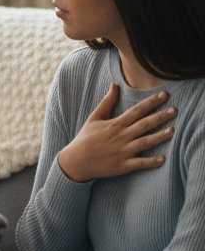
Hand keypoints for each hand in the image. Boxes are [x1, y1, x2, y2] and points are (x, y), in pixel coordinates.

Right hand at [57, 85, 175, 182]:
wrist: (76, 161)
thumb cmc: (85, 138)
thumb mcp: (94, 118)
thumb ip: (107, 102)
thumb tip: (115, 85)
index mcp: (115, 124)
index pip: (137, 110)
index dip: (151, 102)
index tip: (164, 95)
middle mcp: (121, 136)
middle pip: (144, 124)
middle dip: (161, 117)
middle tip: (175, 110)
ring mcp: (123, 151)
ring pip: (145, 142)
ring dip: (159, 136)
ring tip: (172, 130)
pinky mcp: (123, 165)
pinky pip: (140, 163)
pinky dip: (151, 162)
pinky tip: (163, 159)